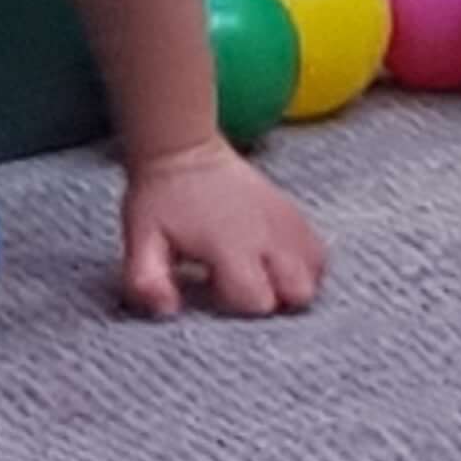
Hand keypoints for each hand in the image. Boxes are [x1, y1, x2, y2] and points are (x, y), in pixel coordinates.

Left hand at [118, 138, 326, 317]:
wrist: (185, 149)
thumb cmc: (161, 199)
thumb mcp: (142, 240)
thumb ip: (147, 280)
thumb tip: (168, 311)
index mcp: (231, 246)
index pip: (257, 301)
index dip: (236, 306)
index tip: (213, 287)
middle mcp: (268, 236)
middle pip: (299, 293)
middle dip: (274, 300)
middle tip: (241, 285)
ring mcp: (287, 223)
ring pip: (315, 275)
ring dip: (292, 285)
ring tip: (260, 275)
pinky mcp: (295, 214)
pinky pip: (319, 253)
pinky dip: (305, 267)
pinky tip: (276, 263)